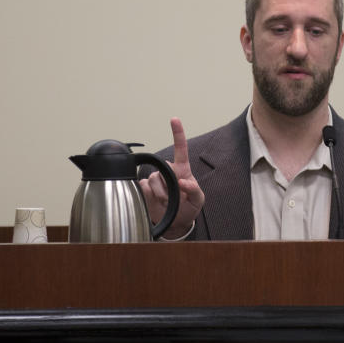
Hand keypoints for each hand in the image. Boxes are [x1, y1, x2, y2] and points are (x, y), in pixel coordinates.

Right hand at [139, 117, 204, 238]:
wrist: (175, 223)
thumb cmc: (189, 208)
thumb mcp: (198, 201)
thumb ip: (194, 190)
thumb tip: (183, 182)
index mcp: (182, 170)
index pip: (181, 149)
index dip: (178, 133)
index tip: (174, 120)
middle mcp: (167, 171)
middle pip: (164, 169)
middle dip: (170, 186)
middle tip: (176, 198)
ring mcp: (156, 179)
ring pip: (154, 180)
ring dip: (162, 194)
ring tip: (168, 202)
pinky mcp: (145, 187)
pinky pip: (145, 187)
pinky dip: (152, 196)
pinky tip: (157, 201)